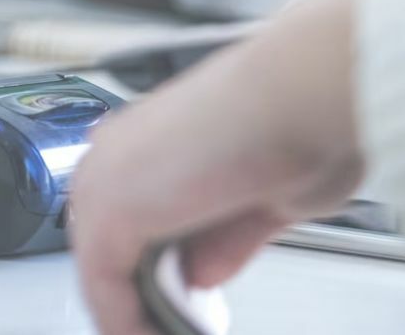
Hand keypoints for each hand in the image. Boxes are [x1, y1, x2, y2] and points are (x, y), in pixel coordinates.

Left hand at [70, 0, 364, 334]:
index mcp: (151, 139)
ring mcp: (106, 177)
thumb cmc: (302, 120)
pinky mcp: (110, 210)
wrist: (302, 93)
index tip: (179, 303)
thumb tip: (201, 272)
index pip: (130, 216)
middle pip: (107, 241)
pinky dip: (125, 322)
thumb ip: (226, 237)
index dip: (152, 267)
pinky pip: (103, 285)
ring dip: (132, 311)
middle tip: (171, 327)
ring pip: (101, 265)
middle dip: (138, 293)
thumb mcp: (268, 197)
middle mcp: (118, 152)